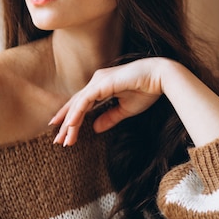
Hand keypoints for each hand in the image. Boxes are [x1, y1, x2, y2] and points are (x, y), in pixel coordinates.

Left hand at [50, 58, 165, 145]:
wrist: (160, 77)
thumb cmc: (147, 90)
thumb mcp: (125, 109)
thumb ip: (110, 118)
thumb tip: (95, 128)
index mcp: (101, 86)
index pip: (81, 104)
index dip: (71, 118)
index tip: (63, 133)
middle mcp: (96, 82)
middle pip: (76, 105)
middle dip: (65, 123)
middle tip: (58, 140)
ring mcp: (98, 81)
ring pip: (78, 104)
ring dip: (69, 123)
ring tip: (63, 139)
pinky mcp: (102, 83)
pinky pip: (85, 101)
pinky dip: (76, 113)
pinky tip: (71, 125)